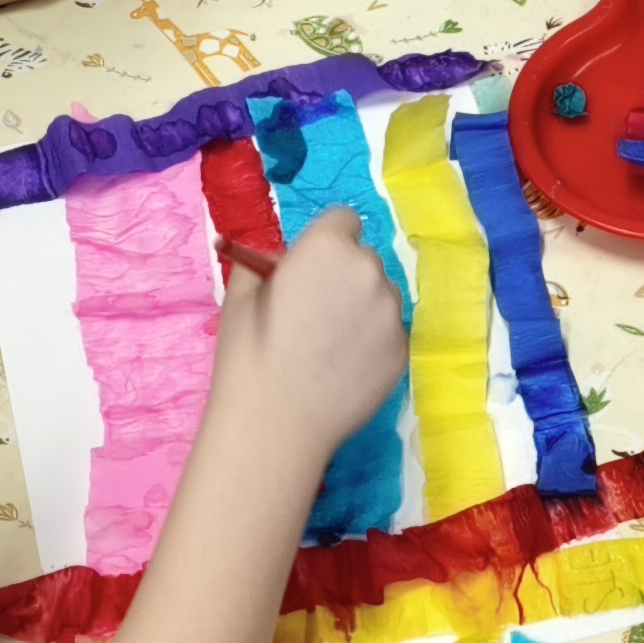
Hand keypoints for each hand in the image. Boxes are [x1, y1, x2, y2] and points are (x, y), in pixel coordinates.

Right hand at [203, 210, 407, 444]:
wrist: (276, 424)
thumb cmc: (248, 355)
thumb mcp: (241, 295)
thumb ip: (264, 263)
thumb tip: (278, 259)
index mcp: (328, 248)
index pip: (343, 219)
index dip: (325, 241)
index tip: (308, 269)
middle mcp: (369, 272)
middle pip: (362, 259)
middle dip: (343, 275)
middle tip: (312, 312)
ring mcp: (392, 313)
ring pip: (380, 295)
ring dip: (361, 307)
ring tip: (327, 346)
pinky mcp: (403, 350)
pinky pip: (389, 331)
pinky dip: (372, 341)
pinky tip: (342, 368)